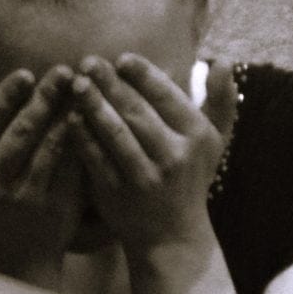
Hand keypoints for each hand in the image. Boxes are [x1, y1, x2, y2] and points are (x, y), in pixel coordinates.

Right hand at [0, 68, 86, 283]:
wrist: (13, 257)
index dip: (6, 97)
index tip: (26, 73)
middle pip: (21, 132)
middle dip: (44, 98)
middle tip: (64, 71)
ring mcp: (24, 197)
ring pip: (50, 148)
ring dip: (67, 115)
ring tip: (83, 89)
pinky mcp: (56, 208)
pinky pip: (72, 168)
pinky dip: (83, 142)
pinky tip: (94, 122)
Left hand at [68, 56, 234, 272]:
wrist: (172, 235)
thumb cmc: (192, 178)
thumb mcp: (214, 140)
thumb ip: (220, 100)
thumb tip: (223, 60)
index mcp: (198, 136)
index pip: (168, 96)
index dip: (143, 74)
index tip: (122, 58)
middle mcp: (175, 156)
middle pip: (137, 111)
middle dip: (111, 83)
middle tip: (89, 61)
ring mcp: (145, 176)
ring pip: (115, 133)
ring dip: (93, 106)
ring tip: (77, 84)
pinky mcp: (118, 194)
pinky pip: (96, 159)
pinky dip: (82, 137)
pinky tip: (69, 119)